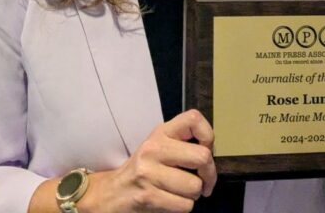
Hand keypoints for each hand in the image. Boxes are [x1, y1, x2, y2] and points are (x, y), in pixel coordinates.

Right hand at [81, 109, 215, 212]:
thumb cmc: (143, 169)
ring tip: (181, 191)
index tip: (206, 149)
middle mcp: (154, 149)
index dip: (208, 135)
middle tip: (204, 180)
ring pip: (195, 186)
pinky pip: (185, 205)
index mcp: (160, 133)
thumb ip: (182, 142)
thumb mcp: (159, 145)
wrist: (113, 192)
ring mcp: (149, 173)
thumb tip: (211, 151)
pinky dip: (183, 206)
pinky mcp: (148, 196)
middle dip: (209, 174)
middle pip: (202, 157)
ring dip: (194, 194)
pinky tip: (172, 200)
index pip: (193, 119)